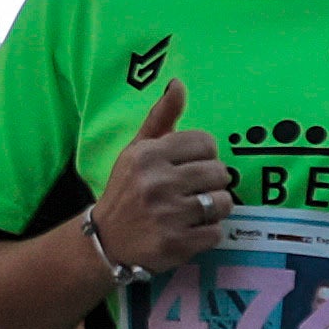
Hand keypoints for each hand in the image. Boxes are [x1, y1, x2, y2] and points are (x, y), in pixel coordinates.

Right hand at [92, 81, 231, 275]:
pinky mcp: (177, 244)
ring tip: (194, 211)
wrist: (105, 241)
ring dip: (214, 208)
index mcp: (148, 154)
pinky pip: (217, 232)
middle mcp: (157, 183)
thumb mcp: (137, 150)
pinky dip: (207, 233)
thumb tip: (178, 84)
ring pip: (223, 202)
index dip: (204, 156)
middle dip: (212, 182)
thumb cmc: (127, 190)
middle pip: (219, 172)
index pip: (206, 143)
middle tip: (194, 191)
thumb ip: (160, 118)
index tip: (191, 167)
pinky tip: (188, 230)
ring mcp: (168, 215)